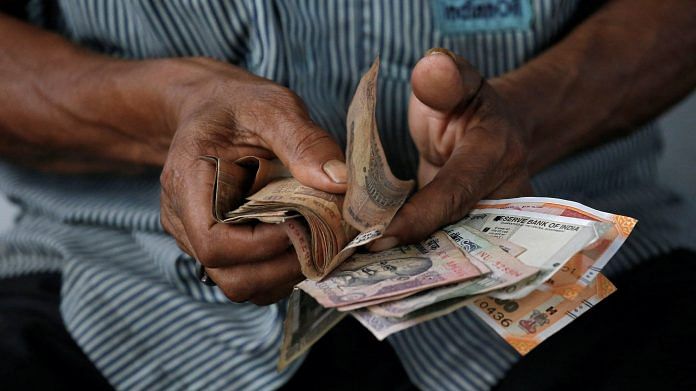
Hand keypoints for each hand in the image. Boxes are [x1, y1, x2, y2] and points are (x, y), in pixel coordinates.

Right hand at [159, 58, 346, 304]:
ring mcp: (197, 237)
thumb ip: (304, 141)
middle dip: (283, 266)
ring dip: (285, 274)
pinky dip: (280, 272)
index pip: (214, 242)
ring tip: (318, 244)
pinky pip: (248, 276)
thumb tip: (339, 182)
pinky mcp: (220, 246)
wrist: (212, 109)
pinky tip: (305, 244)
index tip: (303, 223)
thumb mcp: (273, 107)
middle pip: (230, 276)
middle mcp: (184, 219)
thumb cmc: (238, 105)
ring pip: (241, 285)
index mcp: (188, 182)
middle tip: (324, 240)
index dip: (264, 245)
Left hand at [371, 48, 531, 249]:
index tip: (377, 234)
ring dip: (409, 259)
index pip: (455, 193)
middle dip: (410, 251)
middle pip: (455, 232)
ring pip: (450, 248)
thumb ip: (443, 77)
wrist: (485, 124)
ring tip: (363, 270)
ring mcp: (488, 218)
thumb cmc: (461, 99)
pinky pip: (443, 248)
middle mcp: (501, 194)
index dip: (417, 217)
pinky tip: (375, 263)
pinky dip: (412, 255)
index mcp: (497, 153)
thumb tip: (433, 63)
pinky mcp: (468, 231)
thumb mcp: (453, 81)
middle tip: (361, 260)